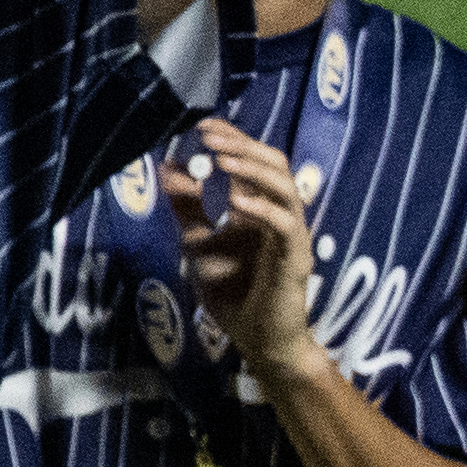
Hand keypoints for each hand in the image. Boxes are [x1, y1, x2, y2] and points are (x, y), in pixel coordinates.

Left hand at [171, 117, 321, 370]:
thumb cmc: (235, 293)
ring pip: (286, 190)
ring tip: (220, 159)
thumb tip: (170, 166)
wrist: (260, 341)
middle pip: (275, 166)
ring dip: (253, 171)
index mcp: (260, 210)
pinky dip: (262, 210)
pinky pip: (286, 228)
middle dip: (243, 147)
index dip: (234, 140)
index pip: (254, 163)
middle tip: (209, 135)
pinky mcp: (295, 262)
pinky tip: (235, 202)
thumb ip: (188, 207)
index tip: (203, 125)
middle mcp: (281, 218)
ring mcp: (292, 238)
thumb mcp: (198, 243)